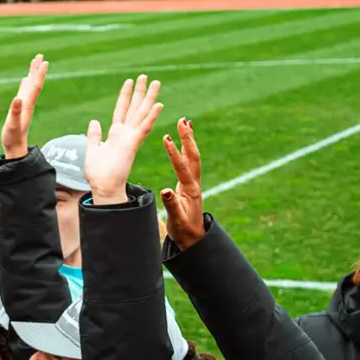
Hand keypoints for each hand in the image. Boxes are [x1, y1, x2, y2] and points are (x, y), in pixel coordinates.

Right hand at [1, 54, 47, 157]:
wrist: (15, 147)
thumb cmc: (13, 137)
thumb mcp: (13, 125)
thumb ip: (15, 112)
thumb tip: (18, 98)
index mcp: (27, 105)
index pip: (35, 86)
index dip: (39, 74)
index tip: (44, 62)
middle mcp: (28, 103)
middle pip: (35, 83)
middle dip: (37, 69)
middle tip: (41, 56)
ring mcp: (25, 105)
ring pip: (30, 85)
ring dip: (32, 74)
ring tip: (35, 62)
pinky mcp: (20, 108)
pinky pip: (24, 92)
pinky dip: (26, 83)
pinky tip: (25, 80)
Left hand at [83, 75, 163, 205]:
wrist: (103, 188)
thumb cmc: (98, 173)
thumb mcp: (92, 149)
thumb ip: (94, 135)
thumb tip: (95, 121)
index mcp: (116, 134)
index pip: (121, 109)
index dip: (125, 95)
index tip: (129, 81)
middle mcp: (125, 134)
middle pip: (134, 108)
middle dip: (140, 92)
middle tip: (147, 77)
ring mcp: (131, 138)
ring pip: (142, 114)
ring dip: (149, 99)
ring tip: (156, 83)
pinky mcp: (133, 145)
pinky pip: (144, 128)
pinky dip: (151, 117)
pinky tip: (158, 105)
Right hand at [161, 118, 204, 249]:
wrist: (194, 238)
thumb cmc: (183, 230)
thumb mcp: (176, 220)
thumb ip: (171, 204)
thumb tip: (165, 190)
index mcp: (190, 190)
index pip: (181, 167)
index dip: (174, 152)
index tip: (167, 138)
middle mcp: (194, 183)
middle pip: (192, 156)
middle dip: (187, 138)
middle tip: (182, 120)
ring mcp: (193, 182)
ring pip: (193, 156)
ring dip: (189, 139)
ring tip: (185, 122)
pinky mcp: (190, 183)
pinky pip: (190, 161)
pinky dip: (187, 148)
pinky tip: (184, 140)